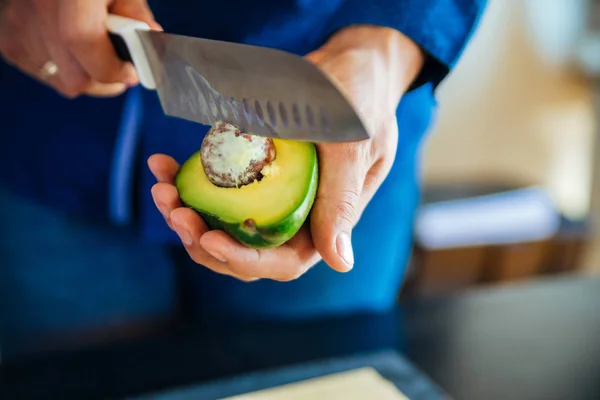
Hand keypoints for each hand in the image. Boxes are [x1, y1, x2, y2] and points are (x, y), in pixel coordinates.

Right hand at [0, 0, 159, 97]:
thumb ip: (135, 10)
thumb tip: (151, 37)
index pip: (82, 40)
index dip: (111, 67)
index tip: (131, 73)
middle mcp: (38, 7)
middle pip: (75, 75)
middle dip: (106, 80)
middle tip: (121, 70)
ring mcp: (19, 24)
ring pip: (62, 81)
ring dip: (87, 78)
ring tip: (98, 59)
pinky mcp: (9, 39)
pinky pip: (45, 74)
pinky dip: (65, 71)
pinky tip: (73, 54)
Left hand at [149, 26, 423, 281]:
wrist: (348, 64)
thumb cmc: (359, 99)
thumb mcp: (353, 144)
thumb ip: (343, 198)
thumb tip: (339, 263)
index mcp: (326, 221)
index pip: (283, 261)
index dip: (243, 259)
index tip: (209, 238)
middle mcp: (297, 216)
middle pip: (245, 250)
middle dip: (203, 239)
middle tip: (174, 209)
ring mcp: (273, 196)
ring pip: (225, 226)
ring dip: (188, 215)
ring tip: (162, 189)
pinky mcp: (253, 174)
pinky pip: (217, 191)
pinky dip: (188, 183)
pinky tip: (164, 164)